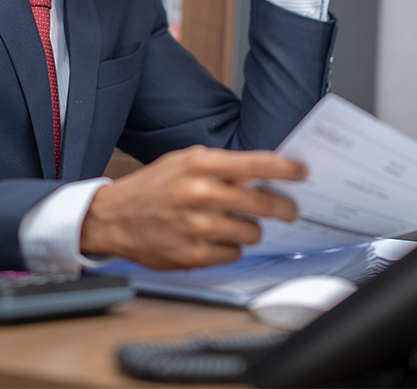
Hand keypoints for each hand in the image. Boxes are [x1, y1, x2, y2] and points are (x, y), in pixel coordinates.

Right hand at [80, 146, 305, 268]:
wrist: (114, 218)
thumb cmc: (152, 187)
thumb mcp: (184, 161)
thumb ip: (221, 166)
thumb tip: (258, 174)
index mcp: (200, 164)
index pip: (257, 163)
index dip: (287, 168)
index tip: (303, 172)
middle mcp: (201, 194)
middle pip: (264, 203)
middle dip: (283, 207)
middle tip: (289, 209)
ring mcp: (199, 227)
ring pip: (253, 232)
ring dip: (249, 228)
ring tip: (231, 222)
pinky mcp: (196, 255)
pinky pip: (235, 254)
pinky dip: (230, 248)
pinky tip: (213, 238)